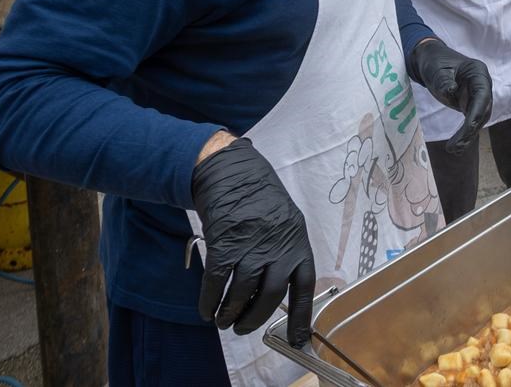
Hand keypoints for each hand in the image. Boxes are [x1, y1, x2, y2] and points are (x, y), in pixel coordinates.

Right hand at [190, 137, 316, 346]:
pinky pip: (216, 282)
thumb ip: (283, 253)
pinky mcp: (224, 243)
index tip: (299, 340)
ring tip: (223, 321)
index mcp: (297, 241)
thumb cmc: (260, 198)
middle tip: (242, 328)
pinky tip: (207, 309)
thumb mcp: (285, 221)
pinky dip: (209, 301)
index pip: (303, 286)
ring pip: (242, 293)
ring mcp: (250, 244)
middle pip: (270, 296)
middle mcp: (277, 245)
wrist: (232, 170)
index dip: (301, 316)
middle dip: (254, 319)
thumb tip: (273, 292)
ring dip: (230, 313)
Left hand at [408, 37, 492, 153]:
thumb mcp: (436, 69)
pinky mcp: (470, 104)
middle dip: (471, 129)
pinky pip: (470, 121)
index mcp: (478, 72)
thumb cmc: (435, 62)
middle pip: (482, 110)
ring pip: (478, 119)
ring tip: (454, 149)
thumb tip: (451, 91)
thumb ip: (444, 80)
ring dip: (468, 135)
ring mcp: (477, 95)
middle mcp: (482, 85)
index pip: (482, 95)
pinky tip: (456, 147)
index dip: (476, 114)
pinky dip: (464, 134)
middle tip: (456, 146)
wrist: (431, 60)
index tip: (468, 129)